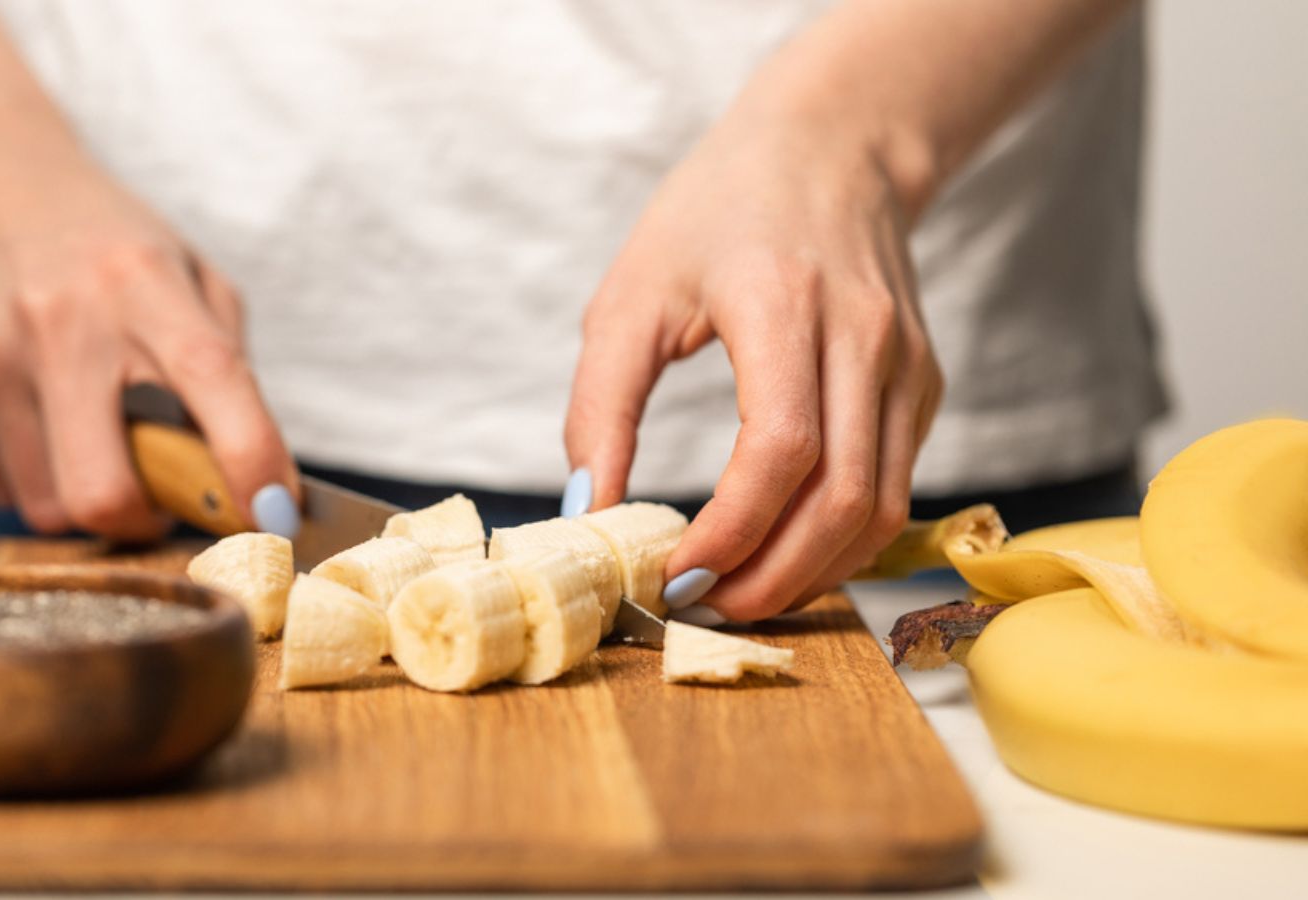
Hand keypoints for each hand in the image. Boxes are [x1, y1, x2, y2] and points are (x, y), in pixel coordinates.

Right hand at [0, 146, 296, 539]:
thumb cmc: (103, 242)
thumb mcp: (189, 273)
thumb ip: (226, 367)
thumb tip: (257, 481)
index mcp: (143, 283)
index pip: (212, 381)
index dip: (250, 462)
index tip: (273, 514)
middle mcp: (60, 320)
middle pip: (103, 491)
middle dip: (147, 524)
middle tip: (165, 503)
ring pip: (47, 507)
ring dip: (89, 500)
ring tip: (99, 444)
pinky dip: (34, 476)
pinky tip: (42, 420)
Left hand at [564, 102, 942, 621]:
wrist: (832, 146)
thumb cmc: (717, 212)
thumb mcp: (632, 292)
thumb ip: (600, 404)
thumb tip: (587, 512)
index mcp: (782, 304)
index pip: (781, 450)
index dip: (732, 531)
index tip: (676, 573)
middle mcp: (864, 338)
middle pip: (842, 499)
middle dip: (772, 577)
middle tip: (705, 606)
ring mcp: (907, 365)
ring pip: (881, 510)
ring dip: (812, 574)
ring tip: (742, 595)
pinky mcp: (924, 385)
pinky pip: (893, 489)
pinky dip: (841, 541)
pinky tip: (784, 552)